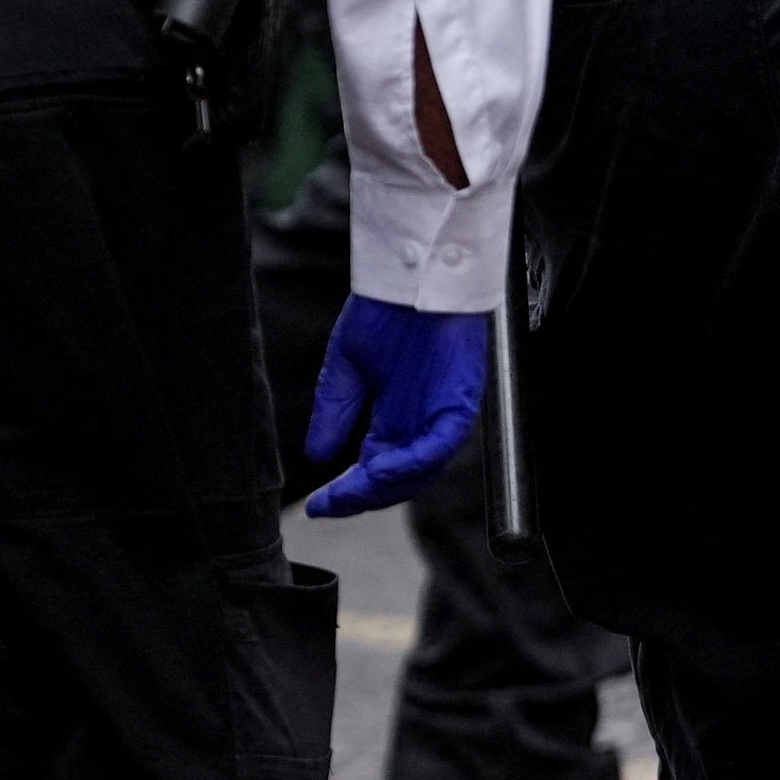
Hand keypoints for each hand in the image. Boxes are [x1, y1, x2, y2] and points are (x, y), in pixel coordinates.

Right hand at [307, 294, 490, 514]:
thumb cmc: (386, 312)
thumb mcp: (347, 367)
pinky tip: (381, 469)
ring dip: (384, 487)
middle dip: (362, 497)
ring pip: (420, 471)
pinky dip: (413, 463)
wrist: (410, 273)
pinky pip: (440, 445)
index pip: (374, 470)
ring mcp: (443, 415)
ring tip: (351, 493)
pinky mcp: (461, 401)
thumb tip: (317, 457)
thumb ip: (335, 412)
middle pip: (398, 481)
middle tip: (329, 504)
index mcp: (395, 419)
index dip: (348, 493)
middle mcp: (420, 423)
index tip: (317, 506)